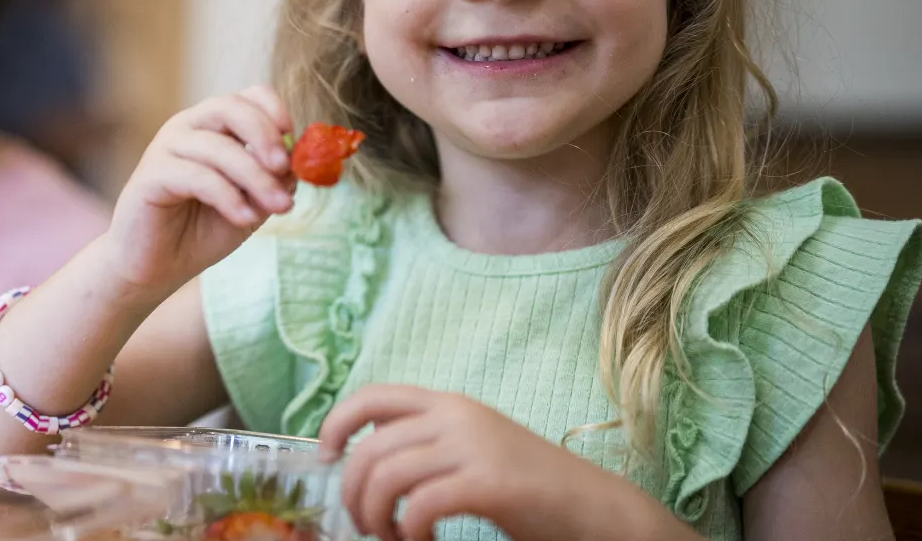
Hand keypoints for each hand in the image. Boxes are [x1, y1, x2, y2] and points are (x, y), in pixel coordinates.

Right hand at [103, 86, 294, 296]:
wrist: (156, 268)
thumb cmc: (201, 232)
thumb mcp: (251, 204)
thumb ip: (273, 181)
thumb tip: (297, 163)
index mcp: (213, 126)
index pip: (248, 96)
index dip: (274, 111)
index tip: (293, 139)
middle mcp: (187, 127)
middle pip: (230, 107)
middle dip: (264, 136)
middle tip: (285, 168)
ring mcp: (165, 147)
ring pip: (218, 147)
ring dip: (256, 178)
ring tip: (279, 207)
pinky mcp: (151, 175)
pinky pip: (198, 176)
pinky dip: (229, 197)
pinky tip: (246, 219)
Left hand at [320, 386, 698, 540]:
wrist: (596, 508)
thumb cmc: (530, 487)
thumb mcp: (473, 448)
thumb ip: (428, 442)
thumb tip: (366, 456)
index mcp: (449, 403)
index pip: (372, 395)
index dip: (336, 423)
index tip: (325, 458)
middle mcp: (457, 416)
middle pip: (370, 446)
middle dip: (351, 491)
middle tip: (362, 524)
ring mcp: (475, 446)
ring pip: (386, 474)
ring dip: (374, 514)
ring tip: (389, 536)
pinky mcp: (490, 483)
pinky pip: (421, 504)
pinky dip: (408, 529)